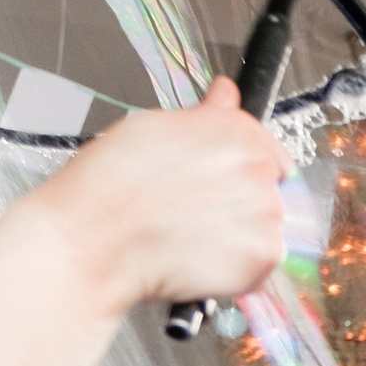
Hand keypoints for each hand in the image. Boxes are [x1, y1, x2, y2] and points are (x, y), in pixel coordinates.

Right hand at [21, 78, 290, 313]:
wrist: (96, 239)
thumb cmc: (113, 186)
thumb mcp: (155, 127)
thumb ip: (205, 116)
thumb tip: (225, 94)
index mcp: (236, 129)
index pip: (267, 149)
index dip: (240, 172)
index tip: (221, 185)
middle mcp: (258, 167)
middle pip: (270, 190)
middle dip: (240, 204)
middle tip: (195, 215)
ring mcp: (266, 214)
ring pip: (267, 229)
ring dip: (239, 238)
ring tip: (191, 238)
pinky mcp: (262, 258)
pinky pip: (260, 266)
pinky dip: (237, 271)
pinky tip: (199, 260)